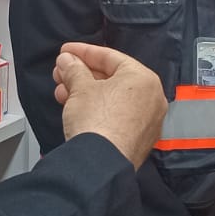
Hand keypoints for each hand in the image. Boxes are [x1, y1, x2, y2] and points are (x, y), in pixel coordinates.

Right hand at [55, 41, 165, 168]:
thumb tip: (68, 61)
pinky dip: (97, 110)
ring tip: (62, 91)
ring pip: (113, 99)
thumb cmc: (97, 121)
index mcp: (144, 79)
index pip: (111, 57)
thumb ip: (74, 69)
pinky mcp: (138, 141)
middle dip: (82, 75)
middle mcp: (152, 99)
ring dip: (85, 93)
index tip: (66, 51)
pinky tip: (76, 108)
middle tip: (62, 72)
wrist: (100, 164)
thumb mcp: (80, 88)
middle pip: (112, 79)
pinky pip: (117, 116)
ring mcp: (147, 122)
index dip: (83, 52)